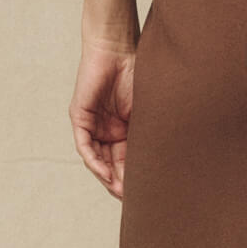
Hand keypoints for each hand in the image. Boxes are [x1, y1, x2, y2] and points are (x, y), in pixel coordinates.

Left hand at [70, 38, 136, 199]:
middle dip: (121, 183)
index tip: (147, 193)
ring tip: (120, 191)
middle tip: (132, 200)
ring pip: (97, 159)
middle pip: (112, 164)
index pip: (128, 160)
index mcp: (125, 130)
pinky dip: (94, 162)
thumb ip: (149, 135)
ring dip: (107, 177)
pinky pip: (85, 147)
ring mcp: (93, 125)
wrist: (118, 48)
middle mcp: (107, 131)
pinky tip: (105, 174)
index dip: (136, 177)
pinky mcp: (80, 118)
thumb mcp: (146, 112)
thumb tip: (166, 161)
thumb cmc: (139, 74)